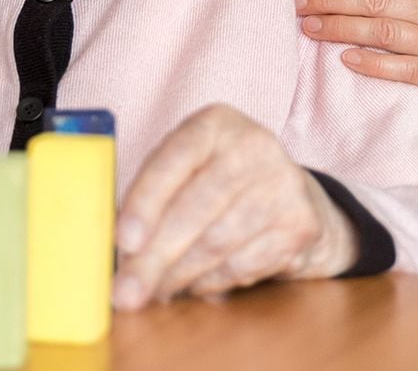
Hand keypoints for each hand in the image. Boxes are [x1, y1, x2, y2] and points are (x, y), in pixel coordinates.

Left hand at [114, 104, 356, 307]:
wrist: (295, 197)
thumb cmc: (220, 183)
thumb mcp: (187, 169)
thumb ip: (151, 196)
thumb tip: (117, 251)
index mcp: (215, 124)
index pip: (174, 157)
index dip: (147, 200)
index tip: (124, 241)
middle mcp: (254, 145)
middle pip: (195, 208)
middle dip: (155, 257)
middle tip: (127, 293)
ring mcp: (282, 184)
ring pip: (217, 243)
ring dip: (178, 276)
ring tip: (154, 292)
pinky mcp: (300, 224)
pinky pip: (241, 265)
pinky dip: (209, 283)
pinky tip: (192, 287)